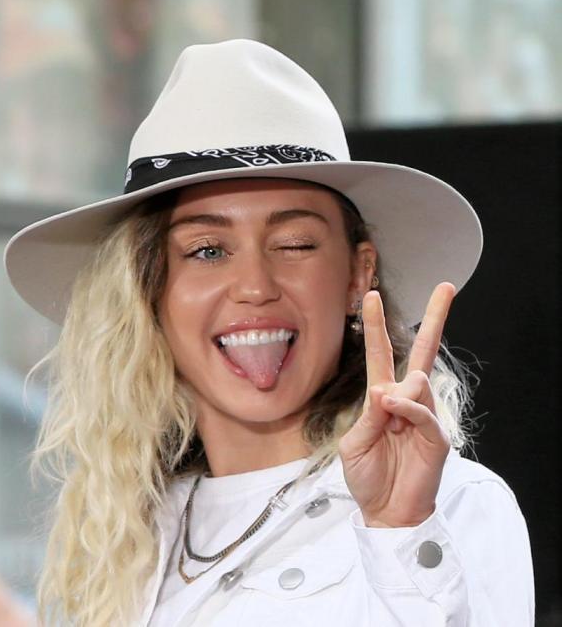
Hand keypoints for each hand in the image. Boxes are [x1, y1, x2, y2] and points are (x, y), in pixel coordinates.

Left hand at [338, 283, 455, 527]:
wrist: (384, 512)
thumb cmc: (368, 477)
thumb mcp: (354, 443)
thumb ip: (369, 415)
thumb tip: (388, 390)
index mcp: (383, 398)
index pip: (381, 354)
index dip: (375, 326)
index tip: (372, 296)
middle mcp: (406, 402)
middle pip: (422, 353)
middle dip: (434, 319)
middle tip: (445, 288)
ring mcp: (424, 417)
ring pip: (418, 384)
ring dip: (399, 394)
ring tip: (387, 415)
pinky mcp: (436, 437)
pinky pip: (424, 412)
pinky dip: (408, 408)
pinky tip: (394, 408)